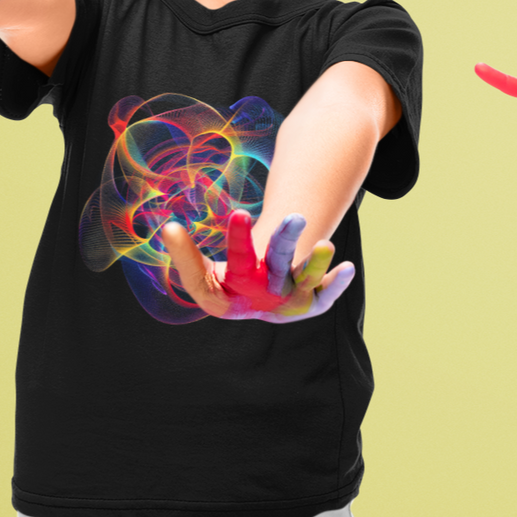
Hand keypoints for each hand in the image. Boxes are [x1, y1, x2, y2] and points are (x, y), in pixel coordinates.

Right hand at [162, 210, 353, 322]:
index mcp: (228, 295)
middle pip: (274, 266)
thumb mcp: (202, 273)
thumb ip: (185, 253)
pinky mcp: (313, 303)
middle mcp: (261, 298)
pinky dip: (337, 283)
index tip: (240, 211)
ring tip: (326, 243)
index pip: (238, 269)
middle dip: (285, 241)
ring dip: (317, 262)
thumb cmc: (227, 283)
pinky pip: (326, 294)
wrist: (257, 306)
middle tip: (295, 216)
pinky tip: (348, 268)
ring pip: (304, 278)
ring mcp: (289, 301)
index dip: (234, 241)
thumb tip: (167, 227)